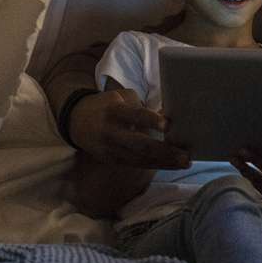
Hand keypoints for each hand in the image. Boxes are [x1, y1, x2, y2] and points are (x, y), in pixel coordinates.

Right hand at [70, 88, 189, 169]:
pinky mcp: (114, 160)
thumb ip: (142, 107)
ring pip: (141, 159)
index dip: (150, 119)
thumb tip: (170, 117)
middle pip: (140, 144)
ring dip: (165, 162)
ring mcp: (112, 150)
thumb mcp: (120, 98)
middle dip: (165, 151)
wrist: (75, 121)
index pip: (134, 115)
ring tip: (185, 162)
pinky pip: (138, 164)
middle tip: (186, 155)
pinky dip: (157, 164)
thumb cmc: (106, 105)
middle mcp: (112, 133)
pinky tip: (172, 165)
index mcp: (114, 112)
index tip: (167, 124)